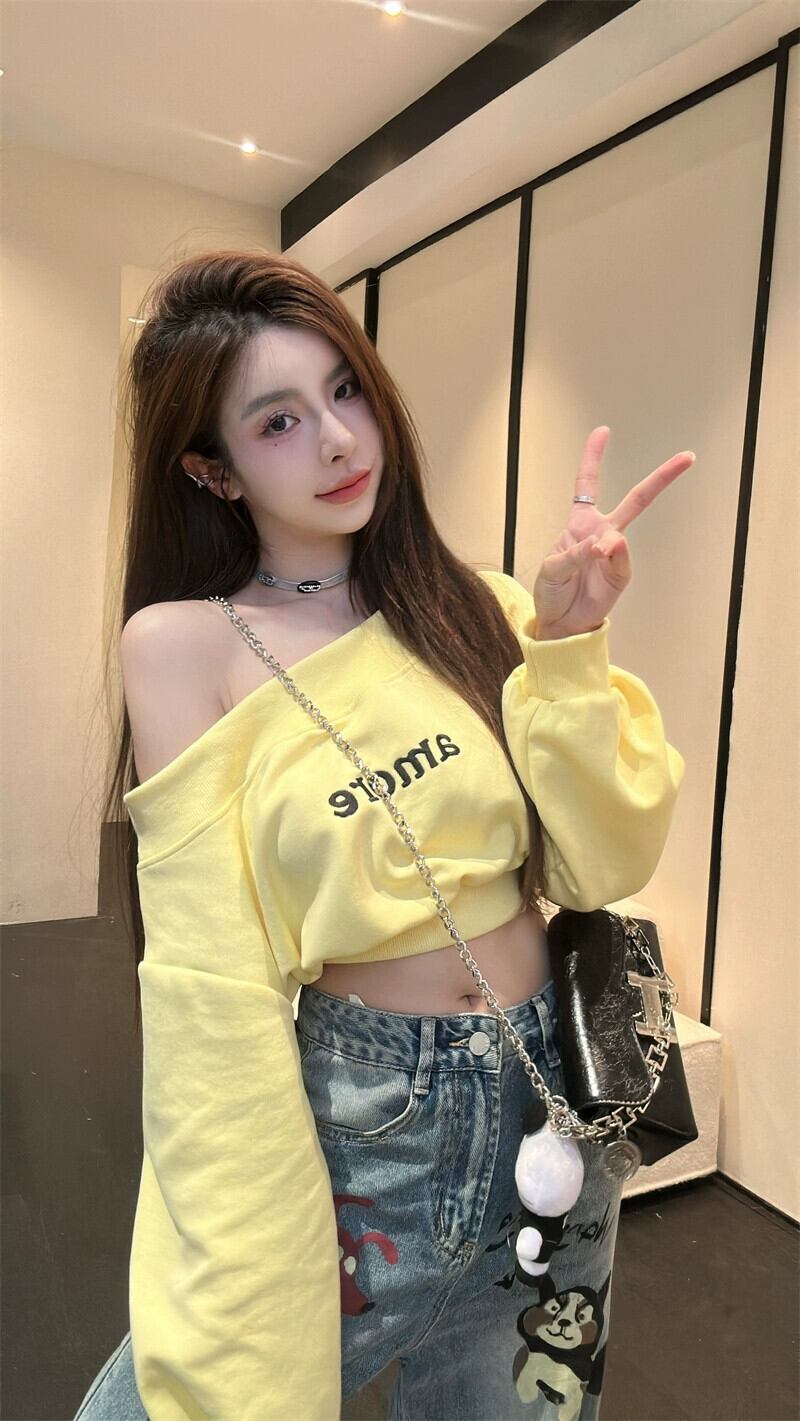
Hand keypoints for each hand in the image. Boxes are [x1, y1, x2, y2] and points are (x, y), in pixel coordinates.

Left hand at [532, 427, 695, 637]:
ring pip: (622, 534)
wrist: (560, 624)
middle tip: (687, 457)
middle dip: (661, 478)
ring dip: (606, 543)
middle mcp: (600, 533)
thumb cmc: (552, 592)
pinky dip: (612, 558)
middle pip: (636, 499)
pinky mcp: (621, 574)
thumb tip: (606, 544)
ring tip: (592, 555)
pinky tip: (602, 558)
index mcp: (579, 523)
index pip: (587, 484)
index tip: (603, 432)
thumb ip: (575, 553)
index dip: (594, 457)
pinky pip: (622, 560)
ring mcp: (613, 553)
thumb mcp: (552, 568)